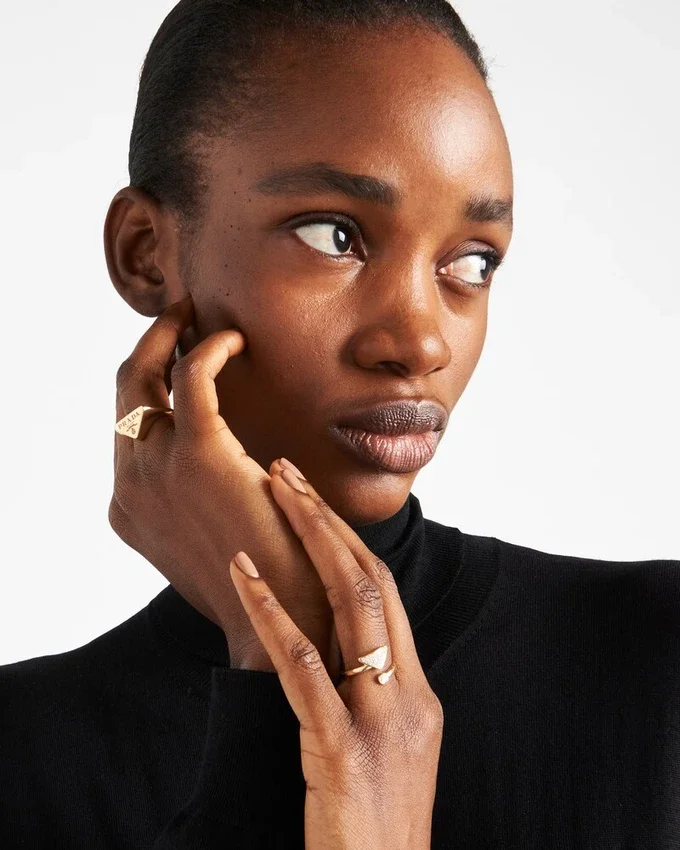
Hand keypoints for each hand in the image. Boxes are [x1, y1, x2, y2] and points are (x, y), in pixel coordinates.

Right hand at [110, 296, 340, 675]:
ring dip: (167, 335)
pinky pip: (191, 376)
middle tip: (179, 319)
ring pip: (144, 375)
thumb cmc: (261, 582)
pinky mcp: (200, 455)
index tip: (175, 357)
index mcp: (129, 508)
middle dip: (146, 347)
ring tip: (197, 316)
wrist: (283, 625)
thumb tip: (231, 473)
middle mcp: (129, 484)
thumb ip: (200, 504)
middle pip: (123, 393)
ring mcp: (157, 469)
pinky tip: (235, 341)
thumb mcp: (212, 541)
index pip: (124, 428)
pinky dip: (207, 348)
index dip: (145, 385)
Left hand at [228, 464, 443, 849]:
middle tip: (290, 472)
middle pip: (373, 583)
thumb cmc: (376, 830)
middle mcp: (408, 698)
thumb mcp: (390, 755)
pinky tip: (245, 576)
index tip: (316, 501)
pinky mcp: (342, 751)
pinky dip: (273, 613)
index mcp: (418, 696)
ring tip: (272, 494)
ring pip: (352, 606)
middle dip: (329, 521)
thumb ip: (373, 698)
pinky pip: (304, 667)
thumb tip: (337, 650)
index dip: (351, 540)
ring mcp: (380, 722)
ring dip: (307, 541)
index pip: (390, 596)